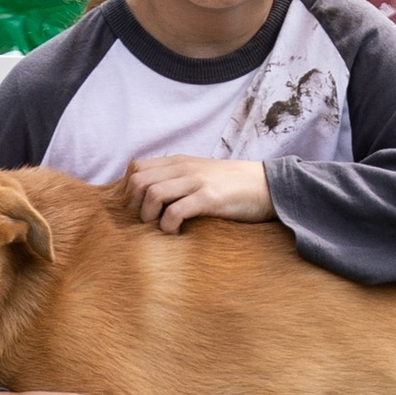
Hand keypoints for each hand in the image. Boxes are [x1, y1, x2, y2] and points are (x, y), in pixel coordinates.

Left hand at [126, 151, 274, 234]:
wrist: (265, 185)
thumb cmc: (230, 185)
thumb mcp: (199, 174)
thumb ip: (176, 178)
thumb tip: (148, 195)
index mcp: (179, 161)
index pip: (136, 168)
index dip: (130, 191)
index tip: (139, 209)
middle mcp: (184, 167)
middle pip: (138, 181)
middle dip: (135, 206)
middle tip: (148, 222)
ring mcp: (196, 181)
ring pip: (153, 194)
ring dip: (150, 217)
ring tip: (161, 228)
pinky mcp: (209, 197)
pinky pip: (175, 211)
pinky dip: (169, 226)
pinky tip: (177, 233)